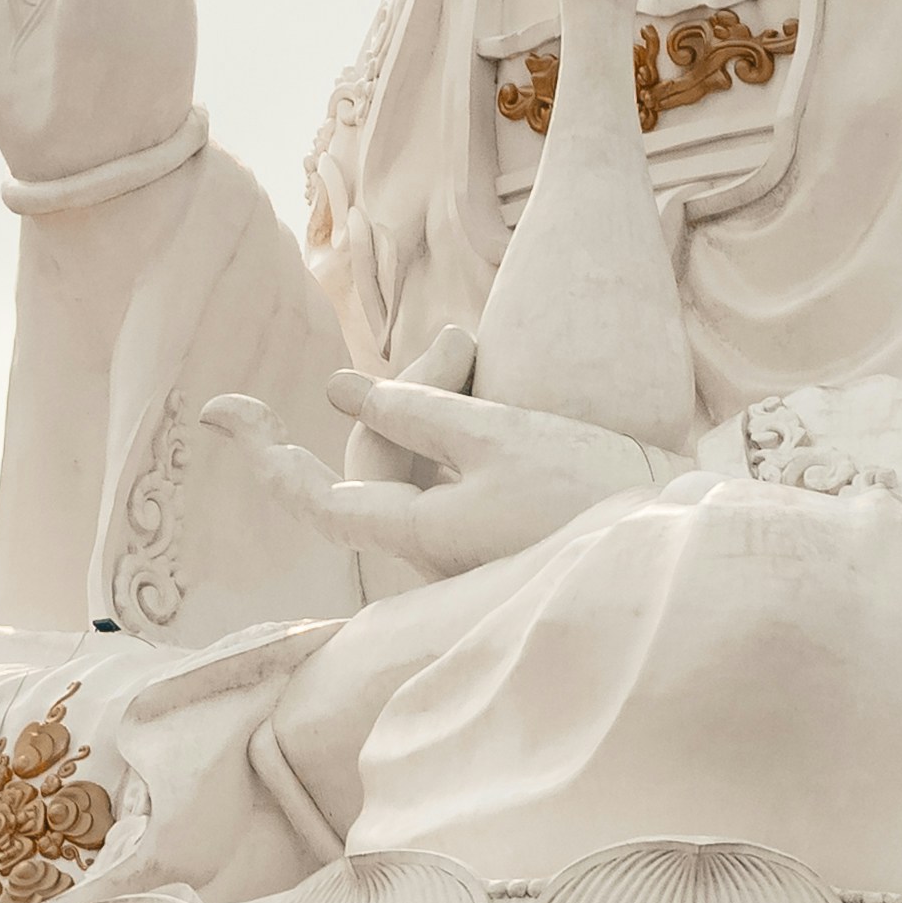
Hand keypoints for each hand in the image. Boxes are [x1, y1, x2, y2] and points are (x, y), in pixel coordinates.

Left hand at [281, 360, 676, 593]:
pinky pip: (443, 479)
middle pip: (374, 465)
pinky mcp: (489, 539)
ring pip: (410, 469)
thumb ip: (412, 408)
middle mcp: (430, 559)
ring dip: (429, 405)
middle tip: (456, 344)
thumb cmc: (593, 486)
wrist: (684, 539)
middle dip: (398, 394)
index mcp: (424, 537)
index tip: (217, 407)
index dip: (264, 453)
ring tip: (474, 358)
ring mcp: (460, 553)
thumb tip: (336, 388)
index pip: (319, 498)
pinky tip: (480, 392)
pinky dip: (449, 430)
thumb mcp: (497, 433)